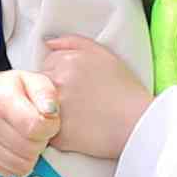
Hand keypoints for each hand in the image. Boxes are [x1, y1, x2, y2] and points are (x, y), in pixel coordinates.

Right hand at [0, 69, 60, 176]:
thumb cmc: (19, 91)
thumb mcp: (36, 82)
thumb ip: (47, 94)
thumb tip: (50, 111)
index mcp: (0, 99)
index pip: (36, 128)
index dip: (50, 126)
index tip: (47, 119)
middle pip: (30, 149)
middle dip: (40, 141)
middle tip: (36, 130)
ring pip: (21, 165)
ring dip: (30, 154)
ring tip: (27, 138)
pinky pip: (10, 172)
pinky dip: (19, 163)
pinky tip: (17, 148)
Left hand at [33, 33, 151, 162]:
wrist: (138, 123)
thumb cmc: (125, 89)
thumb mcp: (103, 54)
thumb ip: (72, 42)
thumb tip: (47, 43)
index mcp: (65, 61)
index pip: (45, 65)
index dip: (58, 76)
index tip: (74, 85)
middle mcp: (56, 82)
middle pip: (39, 86)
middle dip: (52, 92)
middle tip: (76, 102)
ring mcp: (54, 109)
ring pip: (38, 108)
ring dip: (50, 111)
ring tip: (76, 116)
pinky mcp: (56, 134)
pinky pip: (46, 131)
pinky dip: (56, 132)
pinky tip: (76, 130)